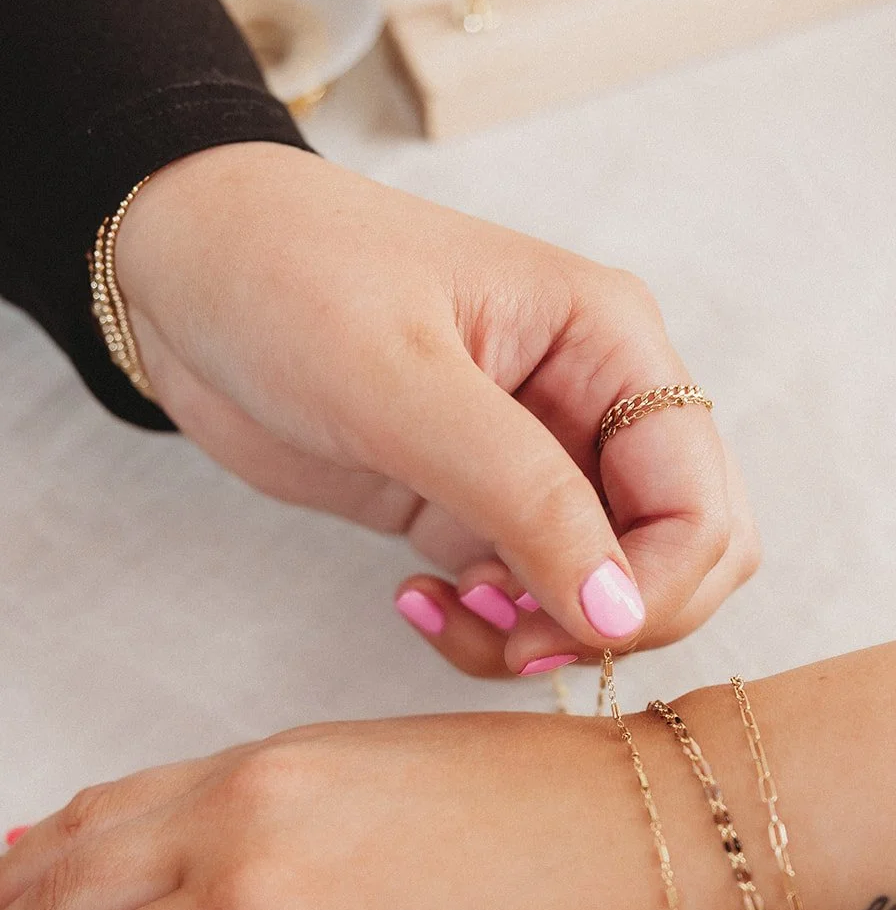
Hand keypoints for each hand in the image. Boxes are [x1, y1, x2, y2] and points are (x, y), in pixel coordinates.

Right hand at [0, 710, 744, 909]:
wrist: (660, 826)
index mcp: (260, 904)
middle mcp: (240, 814)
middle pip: (60, 895)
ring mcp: (266, 762)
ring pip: (92, 827)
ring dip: (23, 895)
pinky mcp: (299, 741)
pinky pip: (150, 784)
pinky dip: (83, 830)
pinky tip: (55, 858)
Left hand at [116, 143, 758, 675]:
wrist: (181, 273)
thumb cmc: (287, 277)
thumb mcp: (404, 384)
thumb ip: (523, 498)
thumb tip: (619, 613)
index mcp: (610, 344)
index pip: (701, 503)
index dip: (656, 589)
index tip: (565, 628)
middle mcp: (595, 406)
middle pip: (683, 559)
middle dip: (613, 621)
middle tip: (511, 636)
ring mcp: (538, 465)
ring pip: (606, 595)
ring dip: (543, 634)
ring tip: (451, 613)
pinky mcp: (476, 509)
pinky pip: (529, 601)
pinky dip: (490, 628)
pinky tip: (416, 600)